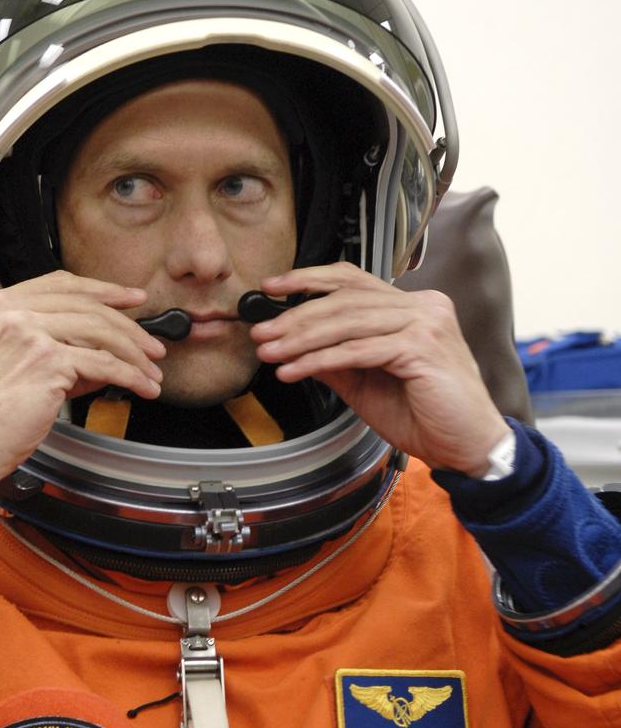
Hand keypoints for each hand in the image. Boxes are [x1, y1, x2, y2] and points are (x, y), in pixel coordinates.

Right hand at [0, 272, 164, 487]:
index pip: (57, 284)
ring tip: (151, 370)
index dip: (100, 290)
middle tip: (151, 343)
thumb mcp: (7, 364)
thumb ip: (50, 348)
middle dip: (127, 324)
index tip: (128, 298)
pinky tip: (142, 386)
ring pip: (99, 331)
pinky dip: (130, 375)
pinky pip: (102, 363)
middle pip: (84, 305)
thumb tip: (100, 351)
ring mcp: (27, 333)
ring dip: (134, 352)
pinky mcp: (46, 361)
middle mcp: (7, 312)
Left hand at [251, 263, 507, 475]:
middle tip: (261, 332)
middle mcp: (423, 306)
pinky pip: (358, 349)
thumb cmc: (426, 416)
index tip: (272, 288)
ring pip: (348, 321)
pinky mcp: (422, 346)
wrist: (467, 448)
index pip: (353, 281)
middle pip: (345, 300)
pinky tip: (295, 370)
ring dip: (301, 338)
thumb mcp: (366, 382)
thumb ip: (335, 358)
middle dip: (295, 317)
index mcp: (413, 307)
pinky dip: (320, 359)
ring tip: (270, 352)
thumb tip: (292, 342)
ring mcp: (426, 322)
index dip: (309, 279)